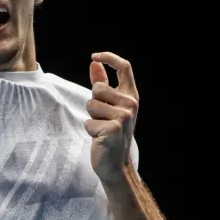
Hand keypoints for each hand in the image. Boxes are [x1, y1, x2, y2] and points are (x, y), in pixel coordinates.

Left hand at [86, 51, 138, 183]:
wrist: (116, 164)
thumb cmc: (110, 133)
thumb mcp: (108, 106)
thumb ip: (102, 84)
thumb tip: (94, 63)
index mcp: (131, 96)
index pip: (125, 68)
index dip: (110, 57)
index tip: (94, 56)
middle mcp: (131, 104)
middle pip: (98, 88)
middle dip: (93, 103)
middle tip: (102, 119)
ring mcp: (124, 116)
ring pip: (91, 104)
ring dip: (90, 118)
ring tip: (101, 129)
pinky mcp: (113, 128)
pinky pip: (88, 122)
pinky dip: (89, 131)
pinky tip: (100, 139)